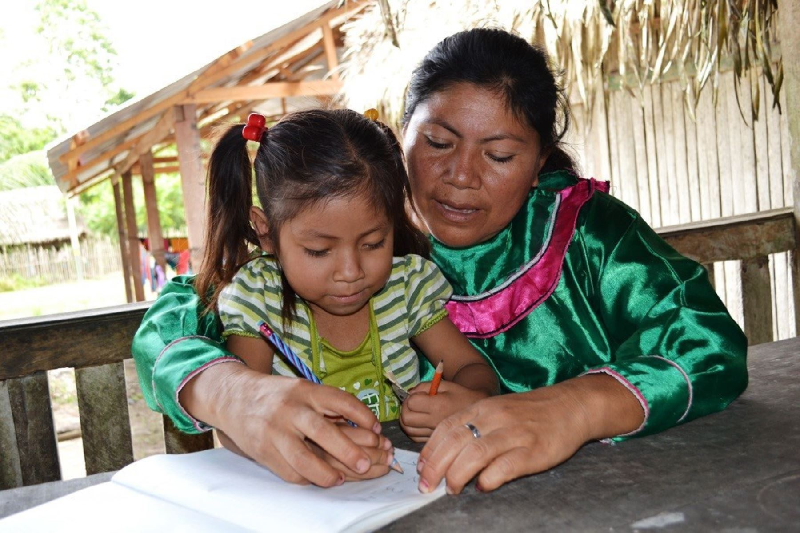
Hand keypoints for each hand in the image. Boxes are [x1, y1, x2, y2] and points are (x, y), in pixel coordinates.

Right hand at [181, 364, 386, 486]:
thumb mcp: (303, 389)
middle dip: (348, 451)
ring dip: (326, 473)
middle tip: (366, 464)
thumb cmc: (278, 396)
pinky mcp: (263, 450)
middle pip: (322, 432)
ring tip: (341, 479)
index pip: (340, 400)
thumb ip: (328, 406)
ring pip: (303, 459)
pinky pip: (289, 472)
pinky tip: (318, 478)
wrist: (233, 398)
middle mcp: (290, 409)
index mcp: (305, 390)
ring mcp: (274, 431)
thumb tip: (365, 428)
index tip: (377, 429)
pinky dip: (306, 479)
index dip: (362, 415)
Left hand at [399, 381, 488, 441]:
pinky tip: (418, 423)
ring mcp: (434, 434)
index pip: (411, 403)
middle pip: (406, 419)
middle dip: (405, 409)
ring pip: (408, 430)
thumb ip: (424, 386)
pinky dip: (411, 430)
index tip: (419, 395)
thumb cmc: (461, 395)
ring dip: (406, 420)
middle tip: (412, 403)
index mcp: (438, 406)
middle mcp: (434, 422)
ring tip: (414, 413)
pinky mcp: (434, 441)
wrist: (479, 412)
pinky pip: (414, 438)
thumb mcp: (444, 385)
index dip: (411, 397)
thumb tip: (409, 394)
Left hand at [416, 375, 644, 493]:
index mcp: (482, 407)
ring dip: (457, 475)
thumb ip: (472, 426)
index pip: (446, 428)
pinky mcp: (533, 450)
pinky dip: (489, 479)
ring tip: (451, 489)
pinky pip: (504, 466)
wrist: (570, 406)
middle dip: (436, 467)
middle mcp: (494, 417)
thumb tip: (445, 454)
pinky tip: (482, 487)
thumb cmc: (529, 412)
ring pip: (475, 454)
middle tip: (427, 486)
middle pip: (455, 442)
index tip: (420, 469)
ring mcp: (514, 433)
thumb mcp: (496, 410)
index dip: (430, 450)